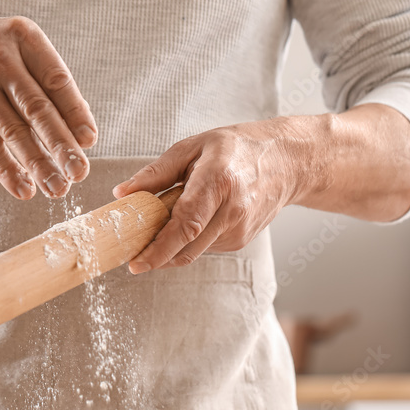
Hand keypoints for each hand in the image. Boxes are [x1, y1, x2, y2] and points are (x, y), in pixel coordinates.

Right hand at [0, 15, 96, 199]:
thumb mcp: (12, 47)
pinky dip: (7, 170)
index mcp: (22, 36)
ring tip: (57, 188)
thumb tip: (81, 124)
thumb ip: (43, 79)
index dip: (76, 112)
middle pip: (37, 108)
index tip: (89, 140)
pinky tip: (23, 188)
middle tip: (80, 172)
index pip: (57, 79)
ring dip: (38, 165)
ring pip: (13, 131)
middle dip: (62, 145)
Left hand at [113, 118, 310, 272]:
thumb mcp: (193, 148)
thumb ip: (156, 172)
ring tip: (159, 228)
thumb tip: (122, 193)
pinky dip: (188, 242)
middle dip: (156, 256)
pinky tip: (187, 223)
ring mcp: (240, 229)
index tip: (137, 262)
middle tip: (132, 255)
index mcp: (219, 181)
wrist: (287, 162)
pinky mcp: (241, 240)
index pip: (186, 224)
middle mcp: (233, 210)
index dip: (160, 248)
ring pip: (194, 252)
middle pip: (188, 247)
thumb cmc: (237, 149)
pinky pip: (205, 248)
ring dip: (170, 248)